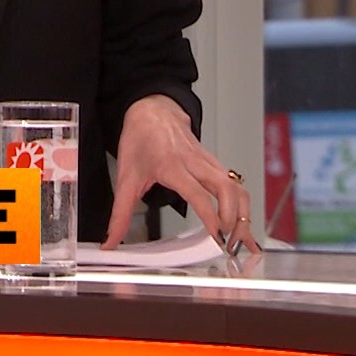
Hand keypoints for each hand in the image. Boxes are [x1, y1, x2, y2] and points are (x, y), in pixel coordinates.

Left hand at [106, 94, 255, 254]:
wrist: (152, 111)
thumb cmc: (140, 140)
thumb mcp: (125, 178)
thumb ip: (120, 214)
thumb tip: (111, 241)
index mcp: (172, 166)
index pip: (198, 194)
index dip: (211, 217)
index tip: (217, 238)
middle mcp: (195, 163)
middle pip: (227, 189)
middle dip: (235, 218)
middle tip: (231, 244)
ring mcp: (209, 162)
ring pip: (236, 187)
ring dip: (243, 214)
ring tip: (242, 239)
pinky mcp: (215, 165)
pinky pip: (236, 184)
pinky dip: (242, 206)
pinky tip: (242, 224)